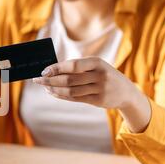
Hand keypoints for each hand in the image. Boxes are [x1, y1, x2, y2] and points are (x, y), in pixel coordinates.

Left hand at [32, 57, 150, 131]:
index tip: (43, 71)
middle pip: (69, 79)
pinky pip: (75, 98)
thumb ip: (78, 68)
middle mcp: (99, 75)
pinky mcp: (98, 100)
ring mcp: (100, 89)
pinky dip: (62, 96)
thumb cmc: (104, 75)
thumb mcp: (96, 66)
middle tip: (38, 80)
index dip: (57, 68)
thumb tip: (52, 70)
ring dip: (54, 89)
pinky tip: (53, 93)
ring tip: (44, 87)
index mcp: (97, 62)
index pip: (73, 65)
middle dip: (51, 80)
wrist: (126, 92)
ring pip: (71, 90)